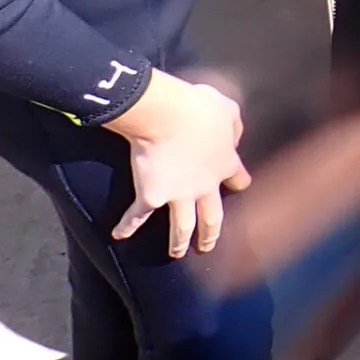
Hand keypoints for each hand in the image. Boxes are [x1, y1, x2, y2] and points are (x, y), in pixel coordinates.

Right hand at [102, 72, 249, 257]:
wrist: (169, 117)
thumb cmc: (199, 106)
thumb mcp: (227, 109)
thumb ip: (233, 125)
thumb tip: (234, 137)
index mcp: (224, 162)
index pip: (237, 177)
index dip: (239, 182)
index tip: (240, 186)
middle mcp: (204, 185)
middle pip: (212, 216)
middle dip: (210, 233)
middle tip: (207, 246)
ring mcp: (178, 195)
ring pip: (182, 226)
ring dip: (179, 242)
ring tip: (177, 253)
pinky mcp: (152, 196)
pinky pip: (137, 216)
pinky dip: (127, 226)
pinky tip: (119, 235)